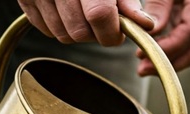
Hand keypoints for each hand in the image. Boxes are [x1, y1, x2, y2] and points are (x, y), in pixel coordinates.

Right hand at [18, 0, 156, 45]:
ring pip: (62, 35)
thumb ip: (127, 0)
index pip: (99, 15)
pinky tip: (69, 13)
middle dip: (96, 34)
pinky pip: (45, 29)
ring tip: (85, 15)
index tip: (118, 34)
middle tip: (103, 23)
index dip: (111, 31)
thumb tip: (145, 25)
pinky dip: (60, 27)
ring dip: (78, 33)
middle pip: (79, 31)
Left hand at [137, 0, 189, 75]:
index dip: (168, 49)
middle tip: (143, 70)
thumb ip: (159, 4)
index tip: (143, 55)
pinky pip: (189, 40)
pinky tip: (152, 50)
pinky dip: (171, 48)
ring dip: (169, 59)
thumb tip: (152, 32)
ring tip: (143, 64)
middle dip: (169, 63)